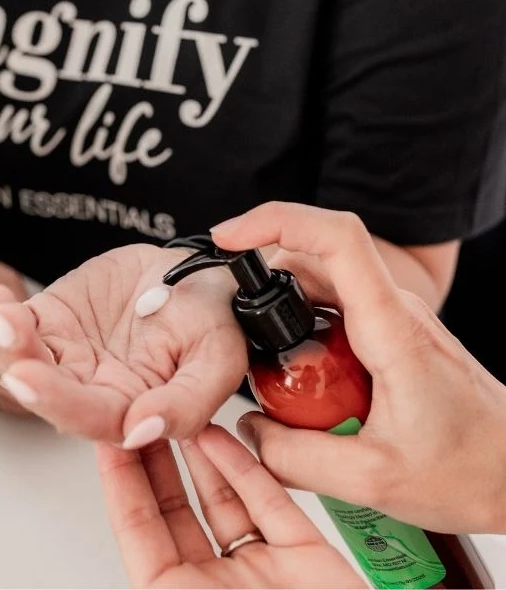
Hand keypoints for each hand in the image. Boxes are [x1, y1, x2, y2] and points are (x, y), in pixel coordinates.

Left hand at [0, 244, 246, 442]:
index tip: (32, 380)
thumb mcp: (219, 359)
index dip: (60, 401)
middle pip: (45, 390)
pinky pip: (16, 321)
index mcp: (132, 409)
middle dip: (21, 366)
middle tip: (8, 340)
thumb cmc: (215, 321)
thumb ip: (189, 402)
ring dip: (3, 336)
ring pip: (24, 356)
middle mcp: (93, 388)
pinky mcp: (52, 320)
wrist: (199, 274)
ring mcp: (68, 354)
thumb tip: (142, 431)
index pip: (90, 416)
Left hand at [97, 424, 363, 588]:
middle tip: (144, 416)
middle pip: (177, 513)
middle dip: (159, 463)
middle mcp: (217, 589)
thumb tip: (136, 573)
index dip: (123, 487)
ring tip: (181, 416)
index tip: (109, 442)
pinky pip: (269, 502)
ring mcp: (261, 570)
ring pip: (222, 500)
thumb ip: (159, 585)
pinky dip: (246, 468)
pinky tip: (224, 438)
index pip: (141, 536)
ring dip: (200, 457)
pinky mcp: (305, 554)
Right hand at [211, 202, 505, 534]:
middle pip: (312, 258)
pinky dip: (301, 329)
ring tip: (263, 363)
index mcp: (391, 328)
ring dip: (281, 311)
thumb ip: (297, 457)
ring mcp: (391, 317)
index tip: (229, 237)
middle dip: (262, 280)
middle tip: (233, 329)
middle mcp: (392, 308)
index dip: (277, 220)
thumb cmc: (470, 469)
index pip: (336, 238)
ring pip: (319, 283)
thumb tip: (248, 430)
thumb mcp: (373, 479)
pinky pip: (332, 309)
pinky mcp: (388, 333)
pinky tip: (293, 374)